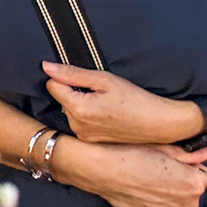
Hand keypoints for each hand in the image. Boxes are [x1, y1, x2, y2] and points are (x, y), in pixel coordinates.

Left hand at [43, 61, 201, 144]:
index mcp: (77, 109)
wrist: (161, 124)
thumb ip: (72, 73)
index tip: (85, 79)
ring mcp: (83, 135)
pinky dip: (88, 114)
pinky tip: (108, 113)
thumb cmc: (136, 99)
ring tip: (107, 103)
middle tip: (101, 92)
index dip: (66, 78)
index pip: (52, 85)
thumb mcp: (104, 80)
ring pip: (70, 109)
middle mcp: (76, 125)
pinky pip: (80, 121)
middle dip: (75, 91)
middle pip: (61, 98)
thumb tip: (46, 67)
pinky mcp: (91, 140)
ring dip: (81, 103)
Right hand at [57, 138, 206, 206]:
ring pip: (178, 203)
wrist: (100, 170)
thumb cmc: (128, 155)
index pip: (201, 174)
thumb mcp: (162, 147)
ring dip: (169, 195)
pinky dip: (157, 206)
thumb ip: (189, 153)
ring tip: (146, 181)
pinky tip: (142, 193)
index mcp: (193, 183)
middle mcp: (188, 204)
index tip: (169, 164)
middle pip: (191, 191)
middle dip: (178, 182)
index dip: (184, 167)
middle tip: (155, 170)